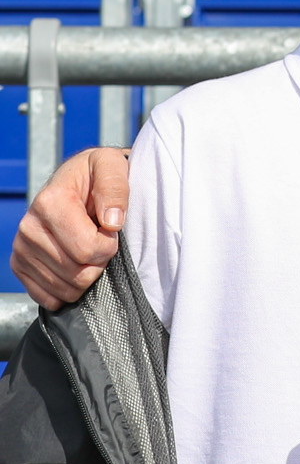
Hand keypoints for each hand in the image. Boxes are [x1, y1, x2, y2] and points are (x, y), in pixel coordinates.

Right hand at [11, 148, 129, 310]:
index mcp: (49, 202)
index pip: (87, 249)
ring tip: (87, 250)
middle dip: (99, 263)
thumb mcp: (112, 166)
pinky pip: (47, 297)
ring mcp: (22, 248)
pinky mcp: (20, 264)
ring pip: (65, 289)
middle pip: (77, 273)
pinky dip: (67, 290)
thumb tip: (112, 221)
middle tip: (100, 242)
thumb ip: (115, 189)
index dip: (109, 246)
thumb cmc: (97, 175)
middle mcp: (29, 227)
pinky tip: (74, 268)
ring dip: (86, 276)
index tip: (110, 231)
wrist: (76, 181)